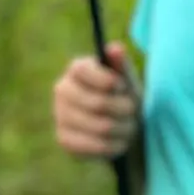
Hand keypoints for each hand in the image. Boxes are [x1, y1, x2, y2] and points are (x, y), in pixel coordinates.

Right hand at [52, 42, 140, 158]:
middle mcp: (62, 90)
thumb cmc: (124, 97)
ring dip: (123, 129)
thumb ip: (122, 65)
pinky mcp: (63, 139)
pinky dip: (113, 146)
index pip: (85, 71)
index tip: (122, 87)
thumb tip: (116, 48)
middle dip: (124, 109)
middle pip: (97, 103)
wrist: (121, 127)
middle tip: (133, 111)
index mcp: (76, 69)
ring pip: (100, 127)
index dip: (110, 81)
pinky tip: (118, 142)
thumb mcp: (128, 80)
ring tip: (129, 127)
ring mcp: (59, 115)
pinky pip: (93, 146)